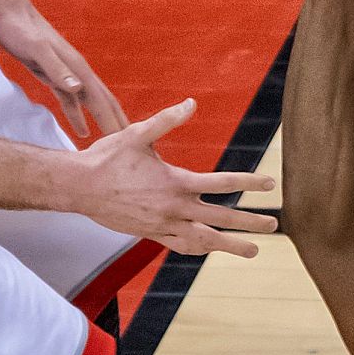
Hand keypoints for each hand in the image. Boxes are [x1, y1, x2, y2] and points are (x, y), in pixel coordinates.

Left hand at [0, 6, 127, 137]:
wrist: (11, 14)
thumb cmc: (21, 31)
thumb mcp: (37, 50)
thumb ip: (57, 69)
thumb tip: (79, 89)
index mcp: (78, 68)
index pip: (102, 101)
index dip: (115, 123)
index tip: (129, 143)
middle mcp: (78, 73)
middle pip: (105, 102)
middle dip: (119, 124)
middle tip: (136, 147)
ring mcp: (68, 75)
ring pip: (92, 104)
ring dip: (103, 122)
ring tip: (114, 143)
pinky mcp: (55, 77)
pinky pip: (72, 103)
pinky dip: (79, 118)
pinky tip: (82, 132)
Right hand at [78, 98, 278, 257]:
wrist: (78, 187)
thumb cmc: (107, 157)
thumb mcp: (137, 133)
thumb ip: (167, 120)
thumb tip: (191, 103)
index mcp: (175, 182)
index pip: (221, 184)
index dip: (249, 182)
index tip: (270, 184)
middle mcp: (173, 208)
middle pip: (220, 217)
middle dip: (249, 222)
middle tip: (275, 225)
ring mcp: (162, 225)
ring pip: (204, 240)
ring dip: (230, 246)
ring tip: (253, 251)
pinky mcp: (150, 234)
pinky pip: (181, 246)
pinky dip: (200, 248)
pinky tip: (211, 249)